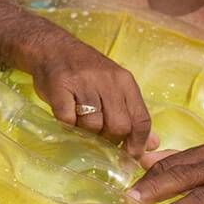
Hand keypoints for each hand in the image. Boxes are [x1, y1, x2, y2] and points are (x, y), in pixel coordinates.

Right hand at [26, 32, 154, 156]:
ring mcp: (83, 83)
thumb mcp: (115, 86)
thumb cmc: (86, 71)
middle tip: (99, 136)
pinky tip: (67, 117)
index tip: (130, 156)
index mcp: (125, 81)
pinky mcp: (60, 87)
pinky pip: (68, 120)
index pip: (141, 120)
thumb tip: (152, 144)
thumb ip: (132, 113)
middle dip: (109, 139)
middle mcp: (107, 80)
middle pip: (119, 126)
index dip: (138, 143)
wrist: (52, 47)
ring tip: (79, 122)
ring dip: (86, 132)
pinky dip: (68, 125)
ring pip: (93, 126)